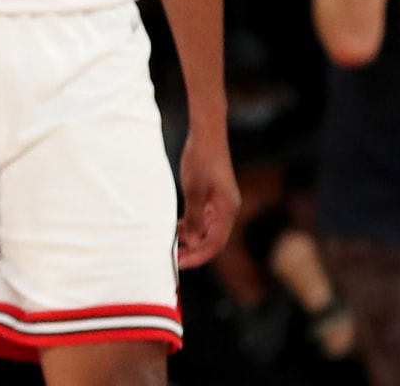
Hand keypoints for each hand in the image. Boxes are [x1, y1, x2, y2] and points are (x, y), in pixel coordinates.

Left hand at [177, 128, 238, 268]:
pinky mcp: (213, 197)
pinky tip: (176, 227)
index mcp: (227, 210)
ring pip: (207, 229)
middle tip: (173, 258)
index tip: (181, 264)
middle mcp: (227, 210)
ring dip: (191, 237)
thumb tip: (193, 241)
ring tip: (171, 243)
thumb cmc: (200, 160)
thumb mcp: (193, 191)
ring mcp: (221, 204)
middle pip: (212, 239)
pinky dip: (191, 224)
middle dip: (194, 250)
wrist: (207, 136)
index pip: (215, 243)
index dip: (198, 256)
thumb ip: (194, 217)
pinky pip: (204, 218)